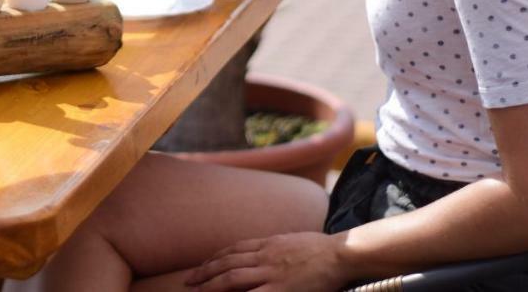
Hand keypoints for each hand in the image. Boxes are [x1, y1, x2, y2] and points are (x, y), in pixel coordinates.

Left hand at [184, 233, 346, 291]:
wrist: (339, 254)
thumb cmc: (321, 249)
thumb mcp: (291, 241)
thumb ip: (274, 247)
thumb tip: (262, 252)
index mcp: (267, 244)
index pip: (233, 250)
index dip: (215, 258)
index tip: (203, 264)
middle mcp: (264, 256)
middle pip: (226, 263)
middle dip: (205, 272)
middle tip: (188, 280)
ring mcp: (270, 273)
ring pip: (231, 278)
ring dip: (210, 285)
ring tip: (196, 291)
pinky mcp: (280, 289)